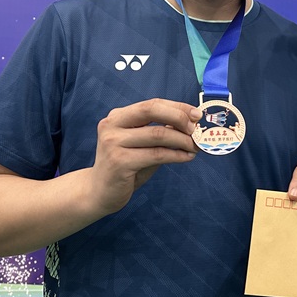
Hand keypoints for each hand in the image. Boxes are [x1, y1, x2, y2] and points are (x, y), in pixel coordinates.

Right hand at [91, 99, 201, 214]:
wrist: (100, 192)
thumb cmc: (126, 166)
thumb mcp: (142, 145)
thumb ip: (161, 132)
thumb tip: (191, 123)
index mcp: (118, 116)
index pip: (152, 104)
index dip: (177, 107)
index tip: (196, 114)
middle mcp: (112, 125)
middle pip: (152, 110)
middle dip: (179, 117)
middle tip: (195, 129)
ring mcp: (113, 143)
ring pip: (158, 134)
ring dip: (182, 140)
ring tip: (195, 147)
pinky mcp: (119, 162)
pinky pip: (157, 155)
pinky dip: (177, 155)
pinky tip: (186, 157)